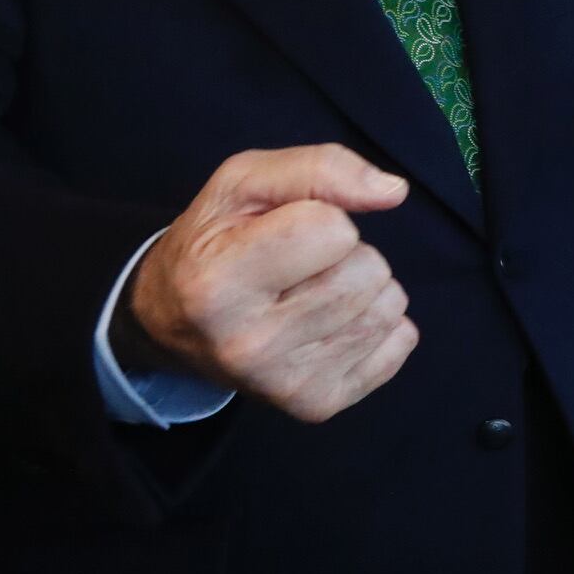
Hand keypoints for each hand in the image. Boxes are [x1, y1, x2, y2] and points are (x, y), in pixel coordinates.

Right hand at [124, 145, 415, 422]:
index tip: (284, 231)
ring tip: (313, 290)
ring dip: (365, 286)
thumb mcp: (242, 183)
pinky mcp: (317, 404)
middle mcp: (248, 344)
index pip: (332, 229)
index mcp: (218, 282)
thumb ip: (319, 169)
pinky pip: (400, 342)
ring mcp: (285, 383)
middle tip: (299, 265)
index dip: (320, 216)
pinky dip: (380, 323)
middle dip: (347, 253)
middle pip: (367, 270)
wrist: (172, 323)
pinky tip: (330, 322)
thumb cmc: (213, 241)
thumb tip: (394, 192)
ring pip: (388, 306)